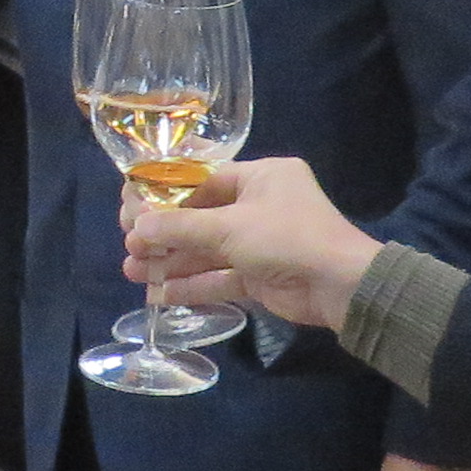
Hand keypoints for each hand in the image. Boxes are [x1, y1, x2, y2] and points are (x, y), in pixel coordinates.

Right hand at [120, 153, 381, 334]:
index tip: (130, 209)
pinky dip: (192, 284)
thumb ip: (180, 226)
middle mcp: (259, 205)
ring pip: (206, 249)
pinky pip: (219, 276)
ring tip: (132, 271)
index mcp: (260, 177)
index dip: (163, 195)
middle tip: (128, 243)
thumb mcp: (230, 227)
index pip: (201, 180)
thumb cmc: (287, 238)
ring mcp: (260, 242)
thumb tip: (137, 226)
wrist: (341, 286)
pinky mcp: (260, 275)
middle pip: (199, 217)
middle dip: (162, 233)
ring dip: (171, 261)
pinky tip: (159, 293)